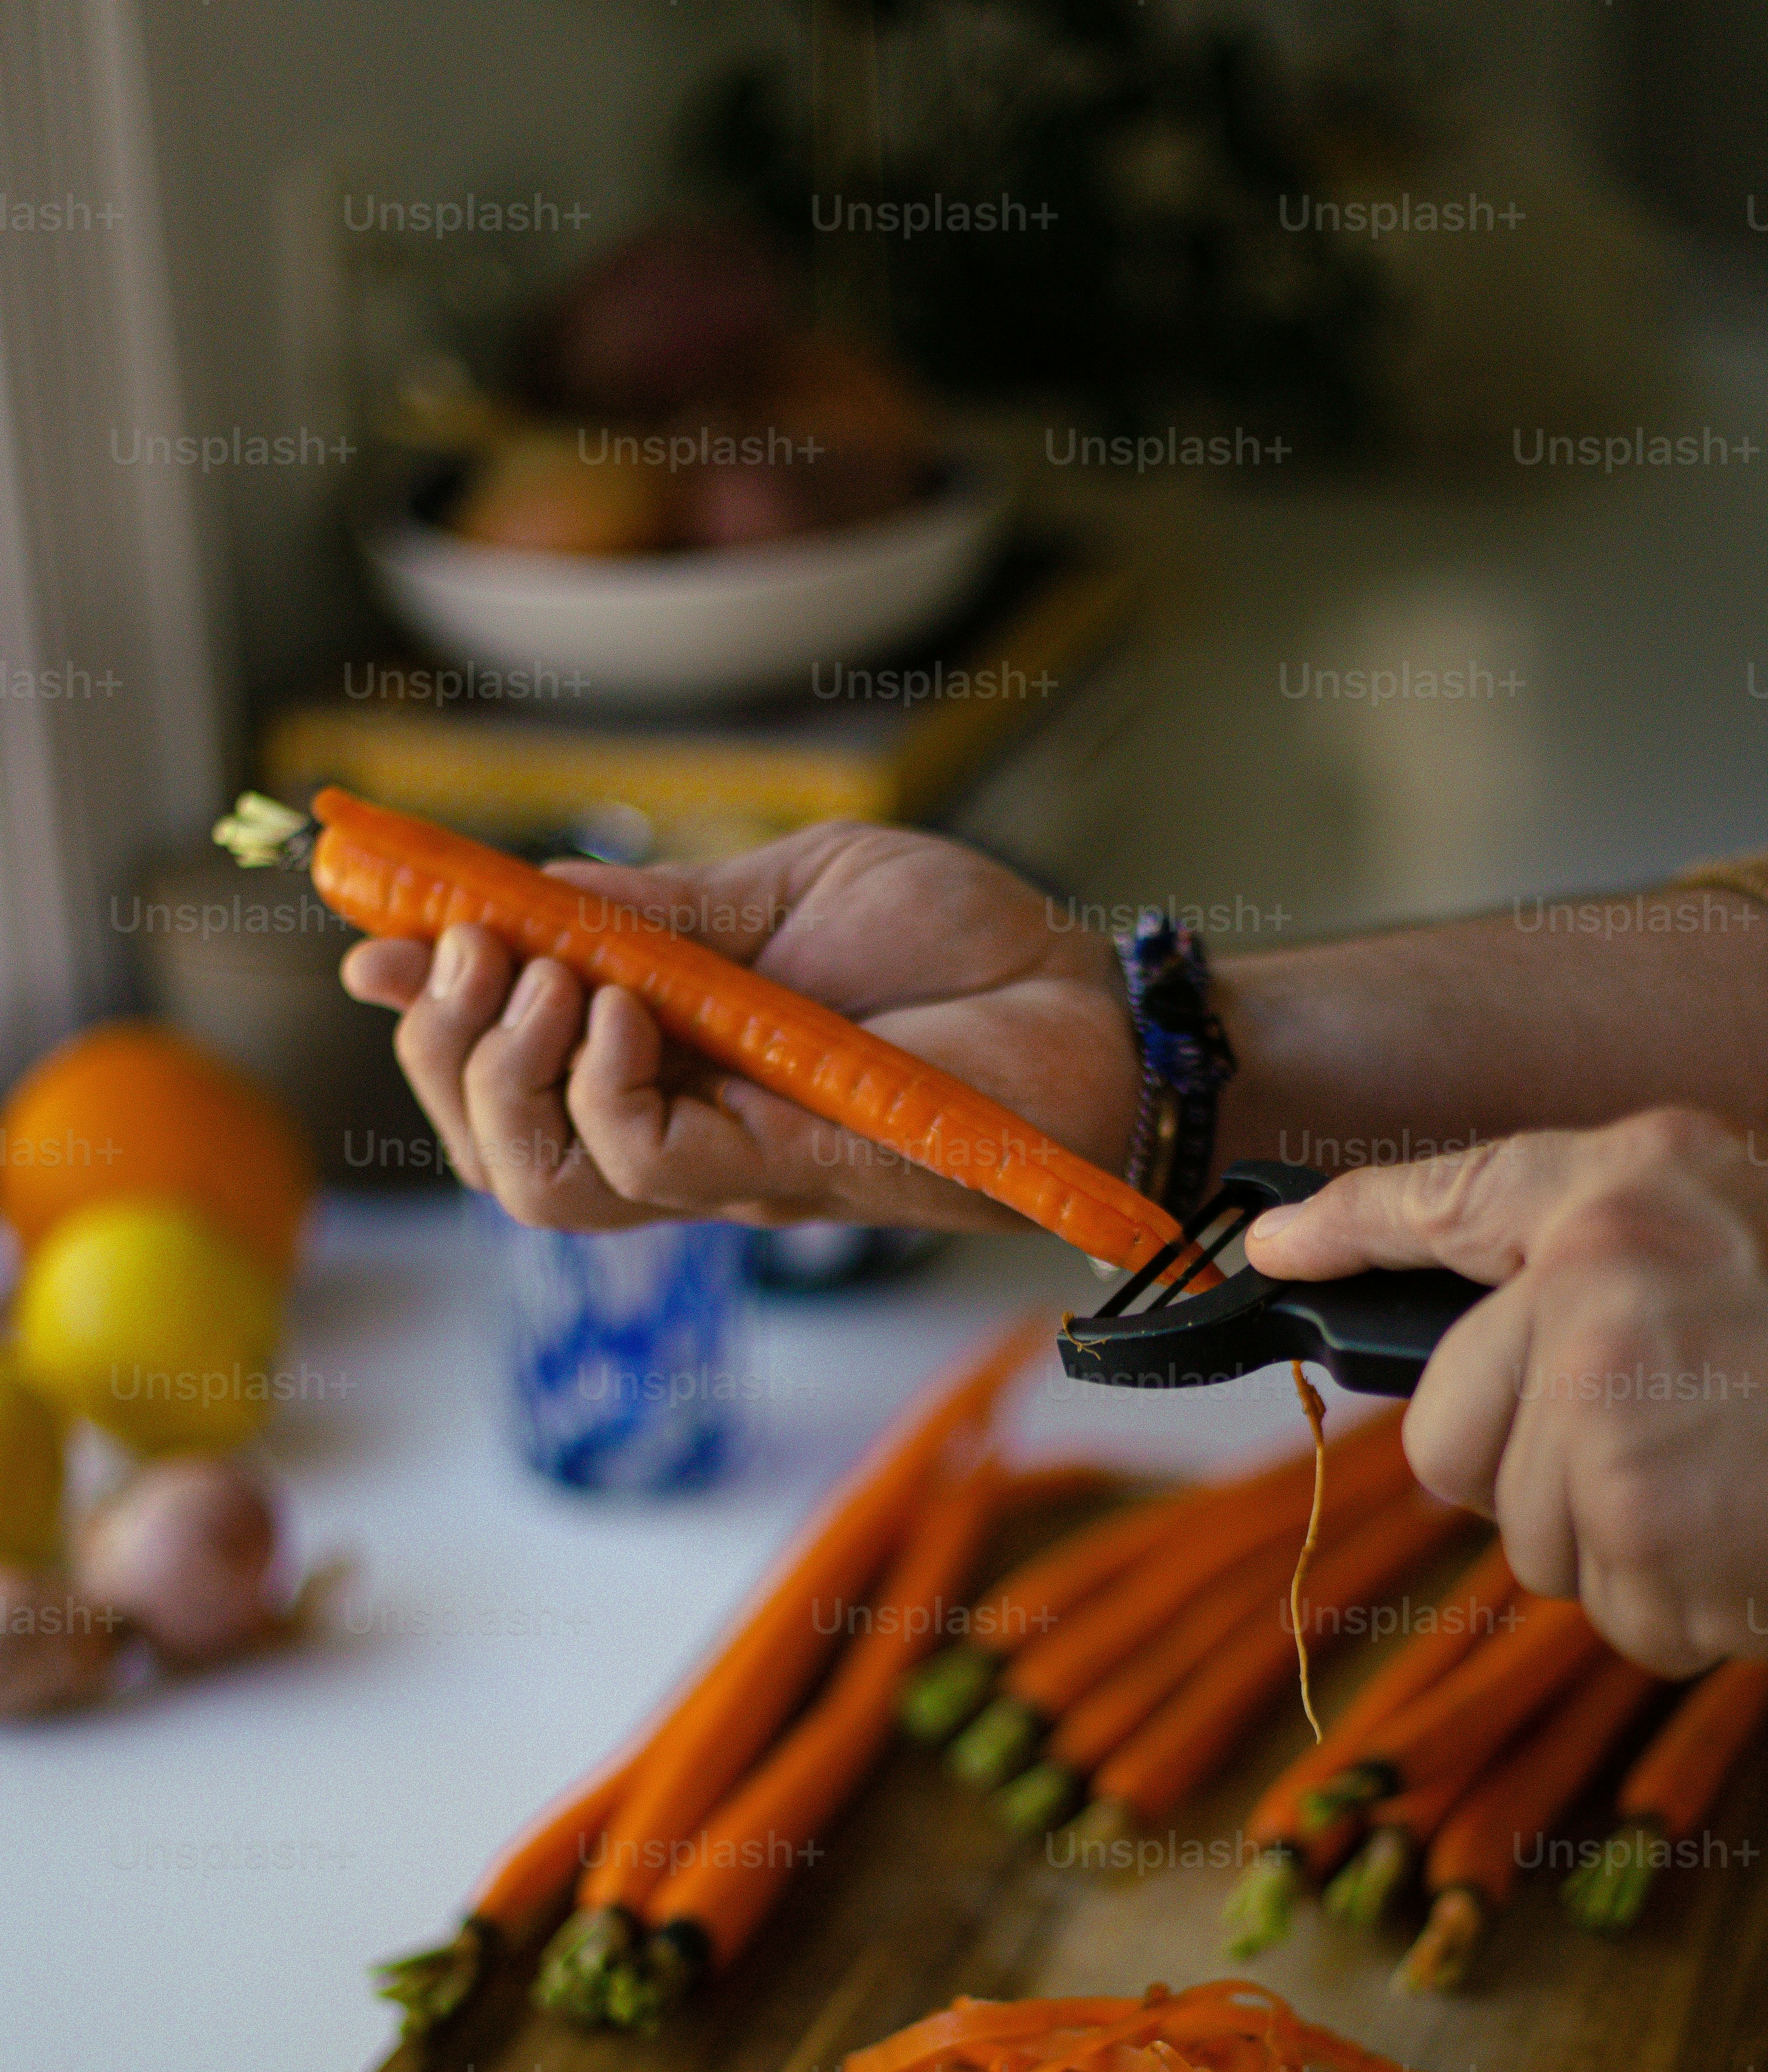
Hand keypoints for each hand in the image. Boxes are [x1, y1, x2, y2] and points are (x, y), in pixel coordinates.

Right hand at [339, 822, 1139, 1231]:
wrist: (1094, 1010)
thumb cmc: (967, 954)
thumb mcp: (790, 893)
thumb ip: (657, 912)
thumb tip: (516, 895)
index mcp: (680, 1057)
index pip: (515, 1068)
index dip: (429, 1017)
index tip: (369, 944)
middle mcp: (689, 1126)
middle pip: (499, 1147)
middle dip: (443, 1048)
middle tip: (464, 948)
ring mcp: (730, 1163)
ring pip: (542, 1178)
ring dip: (501, 1070)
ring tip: (537, 973)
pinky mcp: (785, 1173)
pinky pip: (639, 1161)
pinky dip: (599, 1079)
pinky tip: (623, 1004)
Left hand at [1246, 1110, 1767, 1674]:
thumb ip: (1639, 1263)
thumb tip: (1525, 1338)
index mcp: (1638, 1184)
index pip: (1449, 1195)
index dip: (1347, 1229)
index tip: (1271, 1247)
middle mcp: (1594, 1276)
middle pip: (1452, 1429)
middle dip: (1539, 1480)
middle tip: (1688, 1468)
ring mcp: (1604, 1402)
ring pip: (1535, 1536)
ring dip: (1637, 1553)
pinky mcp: (1633, 1526)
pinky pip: (1614, 1612)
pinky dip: (1695, 1612)